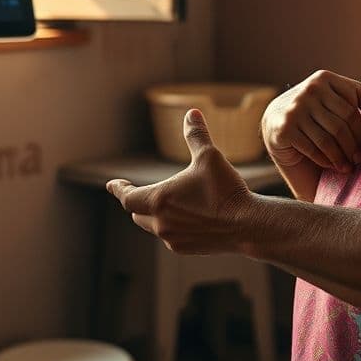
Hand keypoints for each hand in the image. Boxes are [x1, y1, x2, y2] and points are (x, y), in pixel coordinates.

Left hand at [106, 109, 252, 253]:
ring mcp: (172, 238)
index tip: (112, 184)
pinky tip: (183, 219)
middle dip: (136, 201)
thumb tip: (192, 112)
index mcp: (159, 200)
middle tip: (136, 192)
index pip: (127, 197)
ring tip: (162, 204)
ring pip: (152, 226)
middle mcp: (160, 222)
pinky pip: (168, 236)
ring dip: (153, 215)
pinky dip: (169, 226)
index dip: (119, 189)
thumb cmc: (225, 190)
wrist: (247, 225)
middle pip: (137, 212)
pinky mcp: (185, 248)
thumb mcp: (209, 156)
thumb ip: (196, 135)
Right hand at [262, 70, 360, 176]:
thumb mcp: (334, 98)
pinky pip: (313, 149)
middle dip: (354, 145)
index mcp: (323, 78)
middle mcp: (308, 90)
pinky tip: (332, 165)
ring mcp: (294, 109)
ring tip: (349, 167)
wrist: (275, 121)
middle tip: (360, 159)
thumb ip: (358, 96)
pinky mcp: (284, 129)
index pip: (351, 105)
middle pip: (342, 124)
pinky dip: (326, 160)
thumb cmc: (314, 111)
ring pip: (328, 139)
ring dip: (342, 157)